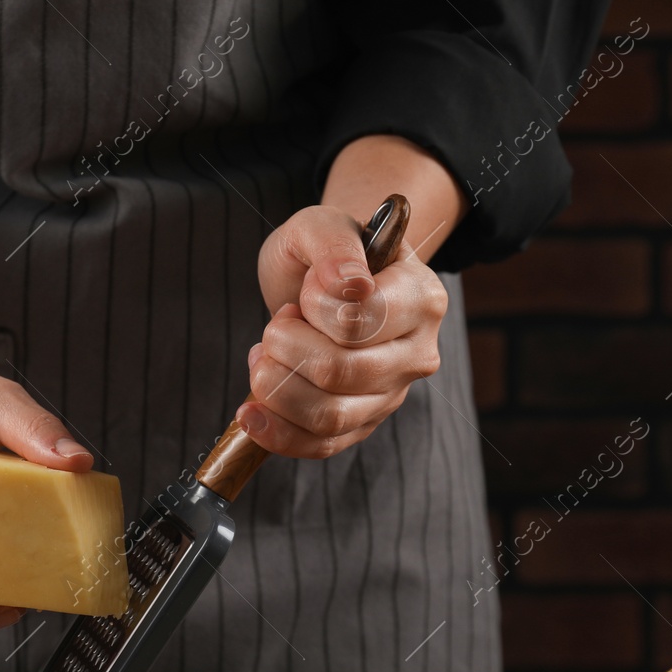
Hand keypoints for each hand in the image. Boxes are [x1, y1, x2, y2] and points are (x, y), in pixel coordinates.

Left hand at [243, 204, 447, 458]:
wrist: (321, 285)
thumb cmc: (325, 255)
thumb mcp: (321, 225)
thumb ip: (333, 244)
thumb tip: (350, 285)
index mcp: (421, 297)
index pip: (358, 319)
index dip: (312, 306)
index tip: (305, 292)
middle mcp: (417, 353)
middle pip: (339, 371)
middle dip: (284, 346)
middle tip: (276, 324)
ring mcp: (391, 395)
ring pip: (328, 416)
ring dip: (274, 386)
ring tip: (263, 357)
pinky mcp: (362, 426)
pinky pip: (320, 446)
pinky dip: (276, 434)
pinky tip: (250, 412)